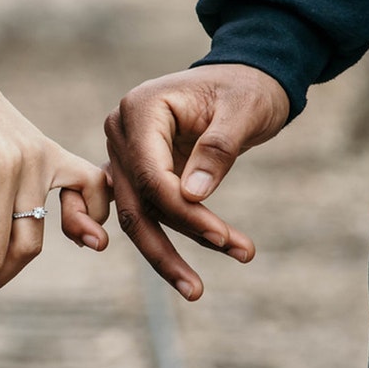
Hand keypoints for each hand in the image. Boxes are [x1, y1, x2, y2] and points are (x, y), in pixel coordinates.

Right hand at [103, 64, 288, 299]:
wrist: (246, 78)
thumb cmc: (247, 88)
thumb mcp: (243, 111)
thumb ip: (217, 150)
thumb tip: (191, 196)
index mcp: (140, 109)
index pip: (151, 175)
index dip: (184, 212)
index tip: (223, 237)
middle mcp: (121, 131)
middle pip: (136, 202)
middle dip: (168, 247)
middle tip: (197, 289)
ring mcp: (123, 153)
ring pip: (136, 214)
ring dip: (165, 252)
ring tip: (196, 288)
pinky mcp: (135, 170)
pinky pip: (136, 209)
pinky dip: (152, 238)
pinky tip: (162, 270)